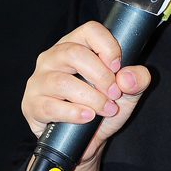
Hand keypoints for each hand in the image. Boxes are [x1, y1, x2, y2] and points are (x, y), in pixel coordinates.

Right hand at [22, 21, 150, 163]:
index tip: (118, 67)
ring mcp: (40, 79)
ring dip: (91, 98)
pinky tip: (87, 117)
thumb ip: (138, 79)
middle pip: (74, 53)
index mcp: (77, 45)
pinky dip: (73, 113)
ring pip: (62, 82)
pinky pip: (50, 106)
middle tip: (114, 94)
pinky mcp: (32, 103)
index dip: (107, 46)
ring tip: (106, 109)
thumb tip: (126, 77)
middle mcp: (54, 57)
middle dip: (100, 76)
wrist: (86, 140)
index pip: (90, 30)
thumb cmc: (104, 106)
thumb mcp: (129, 92)